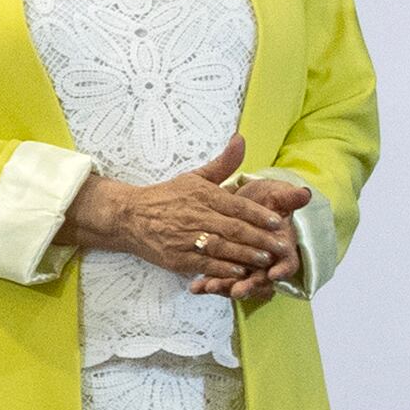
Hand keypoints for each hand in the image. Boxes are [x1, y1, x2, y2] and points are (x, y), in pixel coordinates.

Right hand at [67, 137, 298, 286]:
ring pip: (222, 248)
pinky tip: (239, 271)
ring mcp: (186, 238)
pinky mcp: (177, 258)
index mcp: (202, 195)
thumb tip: (241, 139)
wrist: (129, 216)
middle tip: (280, 245)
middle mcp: (195, 216)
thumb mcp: (194, 176)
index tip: (278, 222)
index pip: (237, 206)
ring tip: (265, 259)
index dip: (259, 215)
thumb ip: (223, 163)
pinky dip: (223, 269)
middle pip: (234, 229)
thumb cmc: (166, 197)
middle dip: (260, 238)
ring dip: (246, 255)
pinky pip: (205, 264)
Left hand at [196, 173, 317, 302]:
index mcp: (281, 247)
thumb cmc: (263, 198)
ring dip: (224, 287)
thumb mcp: (274, 195)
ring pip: (237, 282)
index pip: (287, 263)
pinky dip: (206, 284)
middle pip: (260, 279)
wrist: (241, 198)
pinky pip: (218, 279)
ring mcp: (245, 266)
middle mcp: (264, 261)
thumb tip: (305, 193)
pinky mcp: (227, 267)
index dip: (283, 269)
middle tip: (237, 291)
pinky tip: (194, 287)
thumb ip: (287, 198)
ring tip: (209, 287)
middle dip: (248, 286)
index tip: (274, 274)